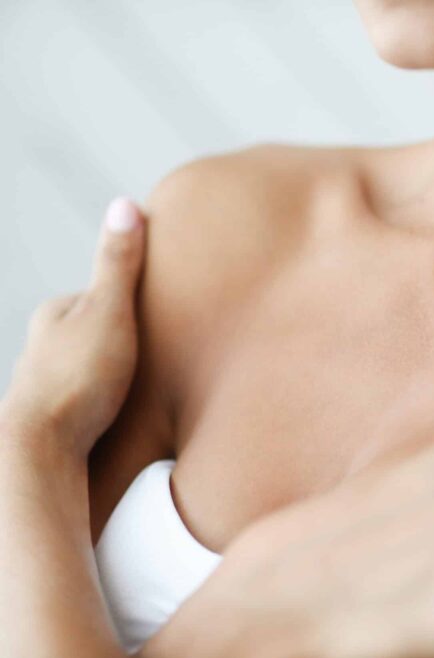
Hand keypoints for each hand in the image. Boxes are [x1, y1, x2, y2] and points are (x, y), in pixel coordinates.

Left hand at [0, 198, 145, 459]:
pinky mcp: (58, 419)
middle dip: (129, 341)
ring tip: (149, 389)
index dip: (138, 303)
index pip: (105, 295)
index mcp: (55, 314)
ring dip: (121, 376)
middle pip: (100, 332)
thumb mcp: (109, 311)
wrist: (42, 452)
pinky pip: (94, 401)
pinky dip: (113, 404)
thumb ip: (119, 263)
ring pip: (96, 368)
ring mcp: (49, 383)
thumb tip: (127, 203)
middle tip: (162, 354)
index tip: (165, 312)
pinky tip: (129, 417)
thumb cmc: (78, 380)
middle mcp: (44, 345)